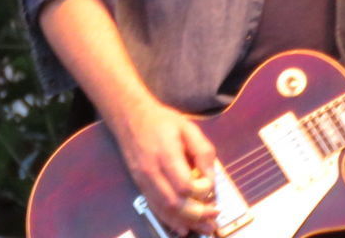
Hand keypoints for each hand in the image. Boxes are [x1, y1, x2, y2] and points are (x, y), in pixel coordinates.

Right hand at [110, 98, 218, 235]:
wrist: (130, 118)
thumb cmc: (162, 121)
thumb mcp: (188, 127)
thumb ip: (202, 150)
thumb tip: (211, 175)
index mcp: (166, 155)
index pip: (184, 184)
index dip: (201, 190)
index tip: (211, 184)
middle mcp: (152, 171)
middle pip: (174, 203)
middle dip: (197, 215)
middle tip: (214, 219)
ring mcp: (144, 180)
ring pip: (164, 209)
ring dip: (186, 222)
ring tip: (205, 229)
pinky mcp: (140, 186)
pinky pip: (155, 208)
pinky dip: (169, 221)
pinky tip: (183, 228)